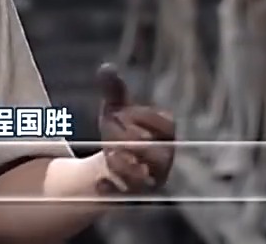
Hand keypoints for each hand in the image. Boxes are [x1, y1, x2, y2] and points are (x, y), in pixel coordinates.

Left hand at [94, 62, 175, 194]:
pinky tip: (99, 179)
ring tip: (107, 152)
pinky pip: (127, 198)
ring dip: (124, 165)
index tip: (120, 110)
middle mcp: (163, 161)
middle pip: (159, 154)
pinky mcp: (133, 197)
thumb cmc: (119, 132)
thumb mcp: (115, 109)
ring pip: (145, 178)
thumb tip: (106, 67)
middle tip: (108, 128)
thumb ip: (113, 90)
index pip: (166, 127)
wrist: (110, 167)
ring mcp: (150, 181)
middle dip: (132, 139)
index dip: (144, 117)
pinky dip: (112, 188)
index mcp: (165, 136)